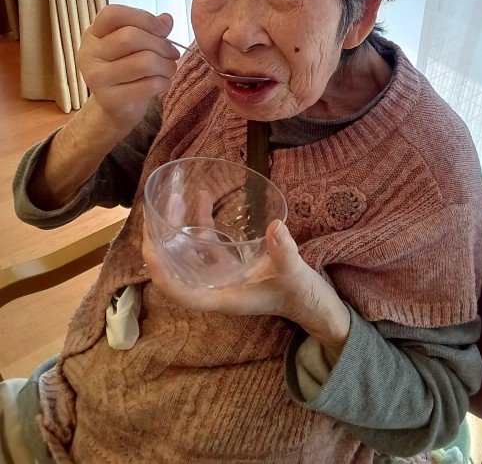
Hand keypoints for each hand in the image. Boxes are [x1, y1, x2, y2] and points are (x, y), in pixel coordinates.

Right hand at [76, 4, 179, 131]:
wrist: (116, 108)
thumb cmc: (128, 70)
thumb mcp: (136, 45)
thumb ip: (150, 29)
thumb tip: (167, 20)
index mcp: (93, 34)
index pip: (113, 14)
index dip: (143, 18)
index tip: (163, 30)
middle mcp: (89, 54)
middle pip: (130, 37)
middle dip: (161, 44)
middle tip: (172, 53)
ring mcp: (97, 78)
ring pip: (143, 62)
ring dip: (166, 65)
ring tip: (169, 69)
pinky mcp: (110, 100)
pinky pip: (149, 85)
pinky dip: (164, 83)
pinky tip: (163, 83)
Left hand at [142, 219, 350, 355]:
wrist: (312, 301)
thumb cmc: (299, 294)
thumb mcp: (293, 273)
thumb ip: (283, 252)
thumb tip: (275, 228)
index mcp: (223, 297)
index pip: (181, 292)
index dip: (162, 273)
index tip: (150, 249)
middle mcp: (215, 287)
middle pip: (177, 269)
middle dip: (163, 243)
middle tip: (155, 213)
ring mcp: (221, 275)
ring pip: (189, 253)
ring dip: (179, 228)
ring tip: (176, 199)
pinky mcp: (230, 264)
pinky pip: (207, 244)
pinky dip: (202, 223)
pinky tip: (203, 198)